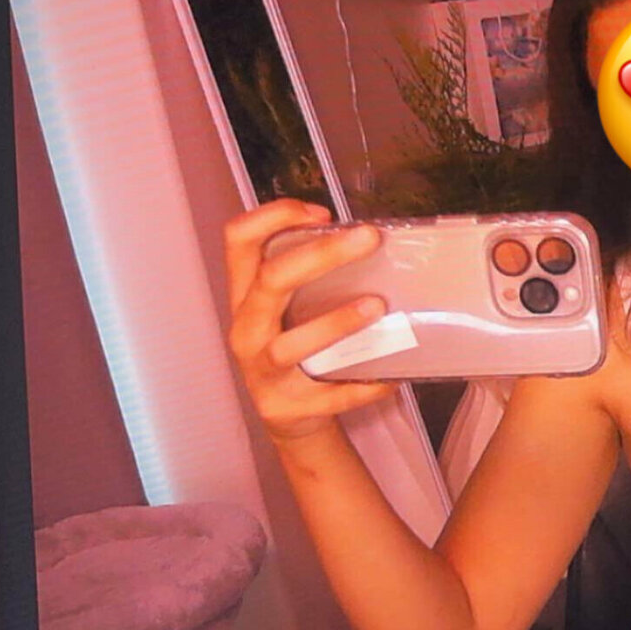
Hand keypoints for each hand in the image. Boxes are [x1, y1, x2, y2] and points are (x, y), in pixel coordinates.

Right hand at [223, 198, 396, 441]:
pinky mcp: (287, 407)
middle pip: (272, 280)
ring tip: (377, 306)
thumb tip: (366, 239)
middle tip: (369, 238)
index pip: (238, 240)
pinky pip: (331, 394)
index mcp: (245, 295)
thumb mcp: (290, 307)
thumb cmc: (296, 347)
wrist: (290, 417)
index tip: (321, 212)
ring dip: (336, 322)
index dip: (274, 216)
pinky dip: (365, 385)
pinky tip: (392, 377)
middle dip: (322, 254)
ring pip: (292, 344)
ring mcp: (262, 371)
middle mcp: (246, 329)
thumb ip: (312, 275)